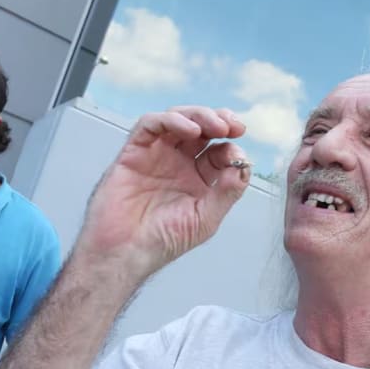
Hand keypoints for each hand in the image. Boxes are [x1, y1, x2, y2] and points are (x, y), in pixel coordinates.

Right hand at [77, 106, 250, 277]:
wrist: (126, 252)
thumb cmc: (161, 241)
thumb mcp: (206, 218)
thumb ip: (228, 191)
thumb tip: (244, 163)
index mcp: (196, 179)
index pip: (218, 150)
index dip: (231, 145)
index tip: (239, 151)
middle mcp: (177, 164)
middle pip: (200, 128)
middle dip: (219, 121)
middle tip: (233, 126)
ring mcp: (155, 156)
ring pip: (177, 119)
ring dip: (199, 116)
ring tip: (216, 126)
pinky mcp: (133, 152)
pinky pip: (150, 125)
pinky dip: (171, 120)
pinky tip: (190, 130)